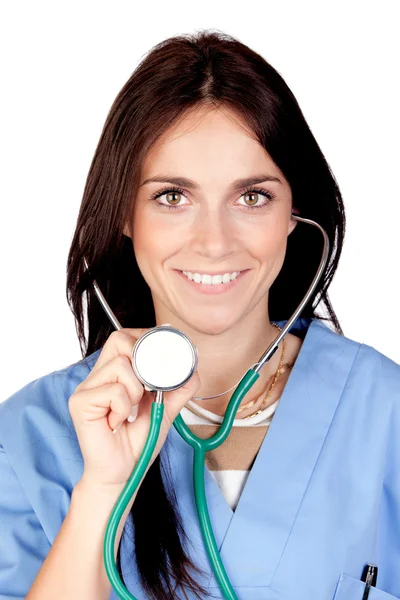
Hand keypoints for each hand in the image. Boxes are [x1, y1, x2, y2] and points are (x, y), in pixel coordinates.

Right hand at [68, 328, 200, 489]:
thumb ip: (178, 389)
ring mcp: (86, 388)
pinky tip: (118, 422)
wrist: (121, 474)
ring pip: (120, 364)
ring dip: (136, 390)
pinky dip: (124, 407)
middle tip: (149, 385)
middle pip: (118, 339)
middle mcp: (97, 376)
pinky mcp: (80, 403)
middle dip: (143, 358)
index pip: (125, 336)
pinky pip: (113, 390)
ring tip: (131, 411)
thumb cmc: (137, 442)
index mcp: (113, 373)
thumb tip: (193, 370)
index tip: (161, 358)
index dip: (145, 339)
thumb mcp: (165, 410)